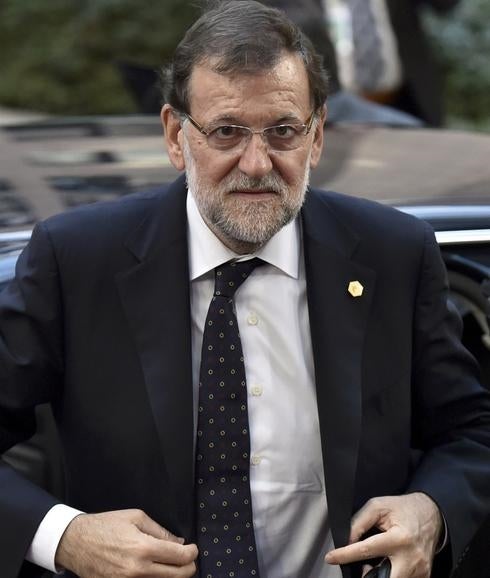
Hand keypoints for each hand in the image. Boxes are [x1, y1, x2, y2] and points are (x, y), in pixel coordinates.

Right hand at [55, 509, 197, 576]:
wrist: (76, 542)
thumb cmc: (105, 526)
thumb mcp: (136, 518)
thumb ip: (160, 531)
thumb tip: (178, 542)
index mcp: (143, 548)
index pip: (180, 557)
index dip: (192, 553)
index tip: (193, 549)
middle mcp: (137, 570)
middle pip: (177, 576)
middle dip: (188, 567)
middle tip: (189, 559)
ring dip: (173, 575)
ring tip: (173, 564)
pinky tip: (156, 570)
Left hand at [325, 493, 442, 577]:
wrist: (432, 514)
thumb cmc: (403, 509)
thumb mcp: (378, 506)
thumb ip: (359, 522)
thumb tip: (346, 540)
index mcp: (399, 538)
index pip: (367, 550)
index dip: (345, 555)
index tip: (331, 557)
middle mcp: (411, 558)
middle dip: (369, 576)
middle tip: (363, 567)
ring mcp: (420, 570)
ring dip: (380, 577)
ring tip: (374, 563)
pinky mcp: (425, 576)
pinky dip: (392, 576)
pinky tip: (387, 565)